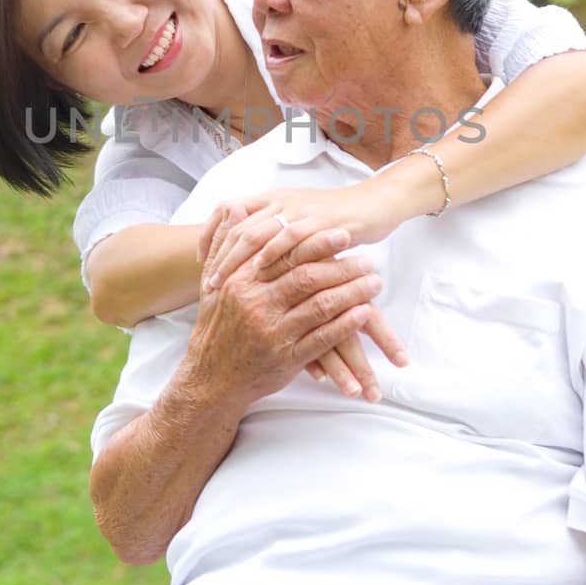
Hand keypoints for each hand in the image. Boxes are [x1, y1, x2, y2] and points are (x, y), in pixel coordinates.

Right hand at [198, 201, 407, 401]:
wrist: (211, 377)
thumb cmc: (216, 326)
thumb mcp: (213, 282)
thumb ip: (226, 244)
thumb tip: (235, 207)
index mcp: (243, 281)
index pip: (286, 254)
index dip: (317, 242)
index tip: (342, 231)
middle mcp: (257, 304)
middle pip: (308, 277)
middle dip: (343, 266)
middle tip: (368, 259)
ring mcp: (273, 332)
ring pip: (320, 306)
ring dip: (352, 292)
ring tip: (374, 283)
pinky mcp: (286, 358)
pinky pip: (322, 338)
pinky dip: (346, 324)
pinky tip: (364, 313)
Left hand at [199, 181, 414, 272]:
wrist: (376, 204)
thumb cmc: (337, 220)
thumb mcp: (299, 222)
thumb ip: (274, 232)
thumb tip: (246, 256)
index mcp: (272, 197)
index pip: (228, 209)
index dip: (210, 234)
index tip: (201, 261)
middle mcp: (280, 199)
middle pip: (236, 225)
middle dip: (219, 257)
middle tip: (207, 285)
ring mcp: (299, 208)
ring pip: (255, 231)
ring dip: (236, 260)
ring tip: (224, 285)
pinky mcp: (319, 220)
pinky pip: (289, 236)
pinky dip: (271, 254)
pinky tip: (260, 272)